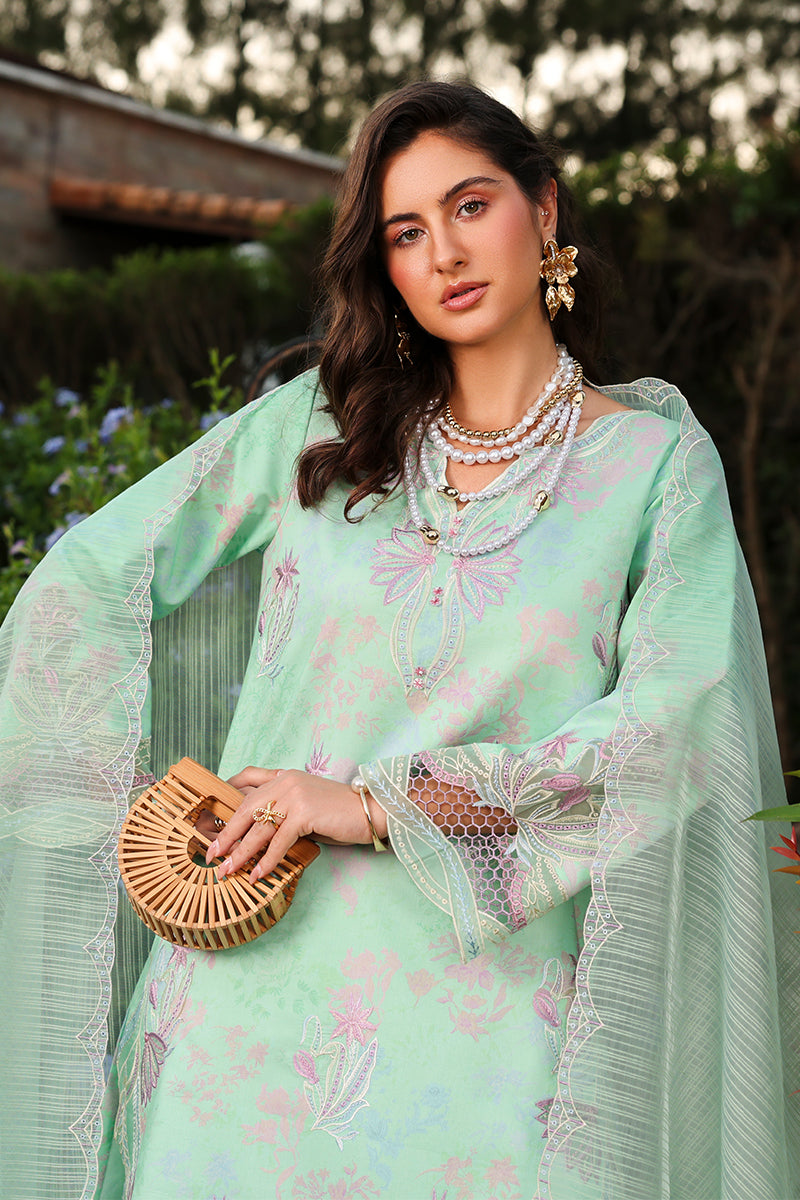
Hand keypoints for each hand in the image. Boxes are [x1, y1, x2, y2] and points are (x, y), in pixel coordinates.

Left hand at [204, 767, 387, 883]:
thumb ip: (284, 810)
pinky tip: (258, 874)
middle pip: (247, 808)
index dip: (228, 796)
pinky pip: (278, 841)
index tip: (213, 816)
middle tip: (213, 854)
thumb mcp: (307, 804)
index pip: (247, 779)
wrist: (371, 810)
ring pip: (259, 829)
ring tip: (228, 870)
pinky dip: (267, 861)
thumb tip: (255, 833)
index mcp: (285, 776)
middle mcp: (286, 781)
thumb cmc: (340, 813)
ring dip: (241, 853)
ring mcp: (295, 795)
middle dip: (227, 833)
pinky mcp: (304, 813)